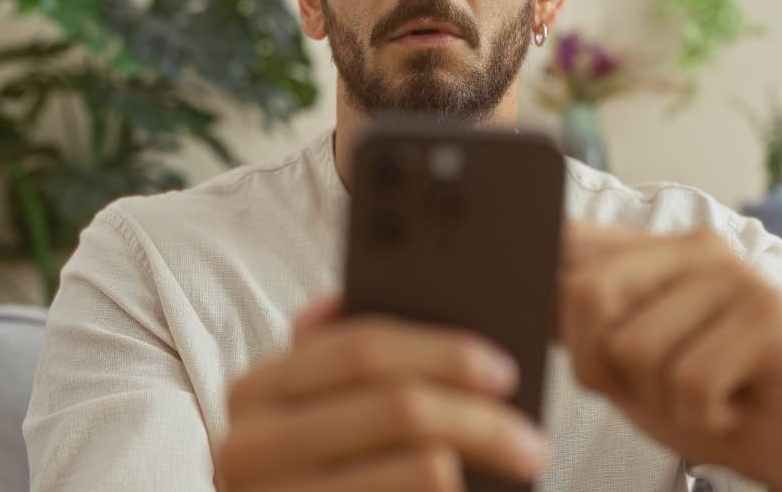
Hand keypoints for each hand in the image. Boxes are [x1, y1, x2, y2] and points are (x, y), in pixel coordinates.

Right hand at [214, 295, 549, 491]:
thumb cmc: (313, 474)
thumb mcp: (313, 412)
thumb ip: (343, 363)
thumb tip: (412, 305)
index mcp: (257, 389)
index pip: (361, 349)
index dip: (442, 352)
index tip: (504, 368)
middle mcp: (248, 444)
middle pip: (398, 406)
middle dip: (478, 416)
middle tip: (532, 436)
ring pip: (423, 466)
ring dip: (485, 461)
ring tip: (526, 464)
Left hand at [560, 222, 781, 491]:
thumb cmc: (713, 406)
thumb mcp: (629, 366)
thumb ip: (584, 324)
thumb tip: (526, 288)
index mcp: (664, 250)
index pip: (573, 244)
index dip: (554, 305)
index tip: (583, 348)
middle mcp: (703, 250)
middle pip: (589, 292)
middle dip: (602, 366)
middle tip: (654, 391)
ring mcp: (742, 279)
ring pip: (637, 348)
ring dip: (662, 402)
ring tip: (704, 400)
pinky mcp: (775, 320)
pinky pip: (690, 382)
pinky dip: (703, 419)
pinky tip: (734, 411)